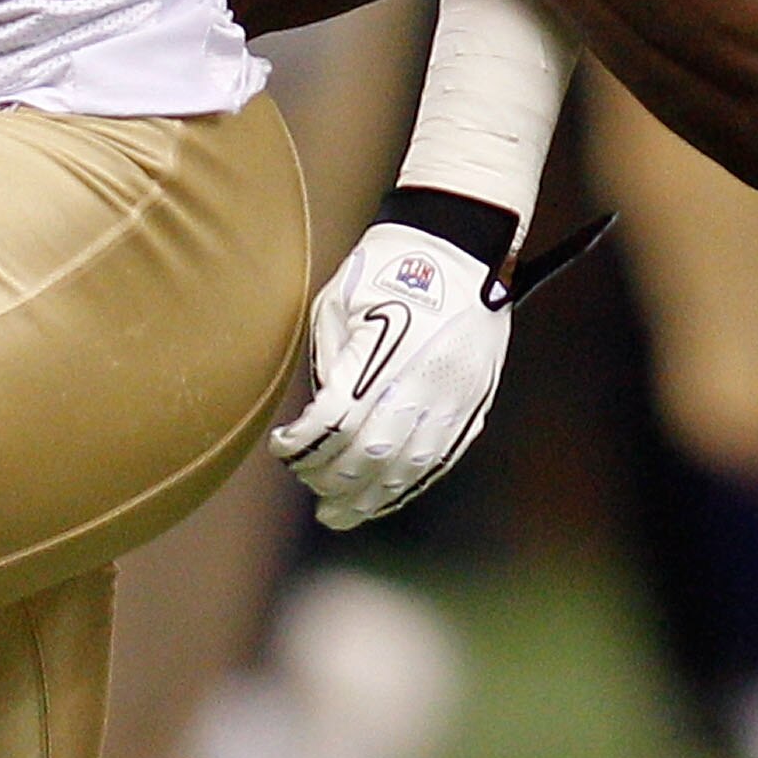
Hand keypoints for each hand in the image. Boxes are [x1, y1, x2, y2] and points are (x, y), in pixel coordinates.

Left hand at [271, 220, 510, 530]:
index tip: (283, 449)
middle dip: (334, 481)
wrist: (458, 244)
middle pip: (372, 454)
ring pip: (409, 466)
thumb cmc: (388, 269)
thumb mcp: (338, 305)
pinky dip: (408, 484)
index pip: (335, 422)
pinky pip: (441, 458)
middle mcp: (423, 381)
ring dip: (370, 497)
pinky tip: (385, 497)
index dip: (303, 446)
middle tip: (312, 492)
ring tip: (342, 513)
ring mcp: (454, 396)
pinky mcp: (474, 401)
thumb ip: (330, 366)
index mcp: (384, 352)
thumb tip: (320, 422)